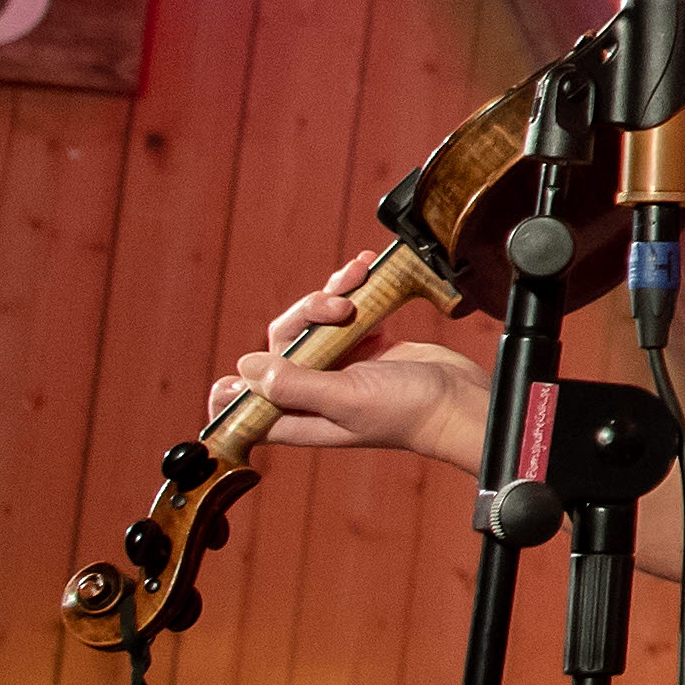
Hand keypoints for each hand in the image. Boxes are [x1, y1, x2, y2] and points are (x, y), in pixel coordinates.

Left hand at [210, 249, 487, 467]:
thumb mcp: (345, 398)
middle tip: (336, 307)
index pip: (248, 408)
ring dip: (331, 293)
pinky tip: (366, 269)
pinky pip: (348, 311)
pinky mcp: (369, 345)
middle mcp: (315, 391)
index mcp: (301, 416)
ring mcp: (342, 366)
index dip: (231, 393)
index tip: (224, 380)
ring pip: (313, 323)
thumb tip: (244, 367)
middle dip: (302, 316)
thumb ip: (294, 385)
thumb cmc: (408, 411)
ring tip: (358, 277)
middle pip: (280, 347)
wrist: (460, 400)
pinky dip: (354, 288)